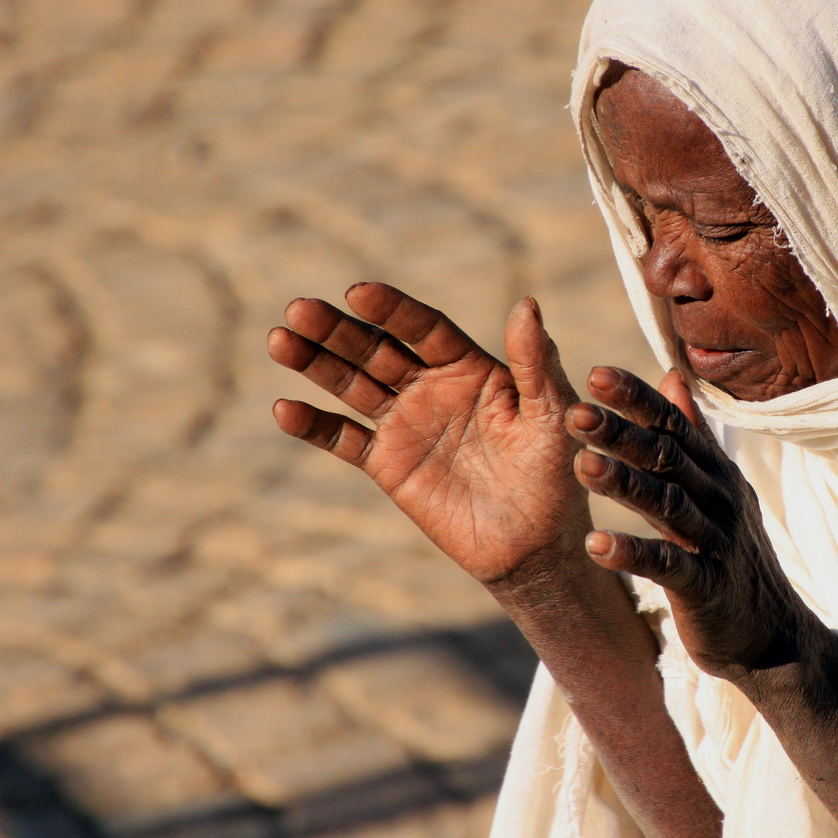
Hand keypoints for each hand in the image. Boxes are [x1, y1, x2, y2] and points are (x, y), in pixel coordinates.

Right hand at [267, 283, 586, 585]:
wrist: (538, 546)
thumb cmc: (558, 474)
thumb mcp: (552, 414)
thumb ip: (536, 362)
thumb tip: (528, 302)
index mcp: (472, 367)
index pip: (424, 328)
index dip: (392, 309)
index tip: (359, 291)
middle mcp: (433, 388)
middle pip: (377, 349)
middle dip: (338, 329)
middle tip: (299, 308)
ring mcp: (407, 425)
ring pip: (353, 385)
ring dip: (315, 363)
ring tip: (280, 339)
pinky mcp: (389, 465)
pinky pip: (345, 440)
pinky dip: (315, 426)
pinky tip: (284, 408)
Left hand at [566, 366, 831, 682]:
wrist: (773, 635)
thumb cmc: (732, 556)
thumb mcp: (718, 489)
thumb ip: (693, 434)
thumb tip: (672, 376)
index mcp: (717, 472)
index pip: (674, 424)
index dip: (638, 399)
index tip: (597, 374)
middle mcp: (720, 499)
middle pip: (666, 457)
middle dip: (620, 432)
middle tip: (575, 413)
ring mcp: (716, 542)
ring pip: (666, 504)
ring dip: (623, 483)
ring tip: (581, 465)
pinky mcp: (707, 586)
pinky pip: (667, 566)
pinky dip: (632, 554)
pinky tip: (595, 544)